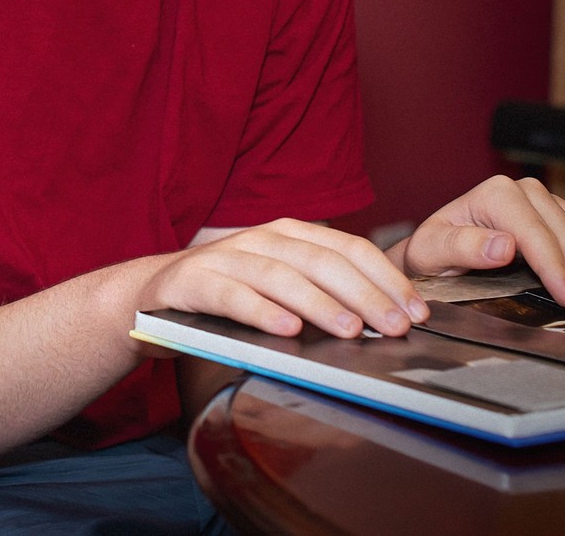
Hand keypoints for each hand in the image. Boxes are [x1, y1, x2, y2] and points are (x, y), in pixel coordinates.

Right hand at [142, 219, 429, 340]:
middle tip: (394, 327)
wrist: (148, 296)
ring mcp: (225, 258)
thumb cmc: (227, 295)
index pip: (348, 248)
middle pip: (322, 261)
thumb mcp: (277, 285)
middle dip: (365, 294)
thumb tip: (385, 320)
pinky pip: (232, 296)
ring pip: (281, 275)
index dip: (386, 278)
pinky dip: (261, 311)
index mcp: (288, 235)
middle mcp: (259, 239)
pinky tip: (286, 329)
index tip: (416, 312)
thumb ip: (321, 292)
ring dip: (320, 303)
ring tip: (350, 331)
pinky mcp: (193, 283)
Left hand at [387, 175, 564, 308]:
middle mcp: (525, 192)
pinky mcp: (561, 218)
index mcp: (496, 195)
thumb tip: (503, 246)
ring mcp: (547, 203)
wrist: (436, 251)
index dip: (557, 267)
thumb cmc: (432, 252)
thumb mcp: (434, 250)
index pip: (535, 234)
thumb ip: (464, 247)